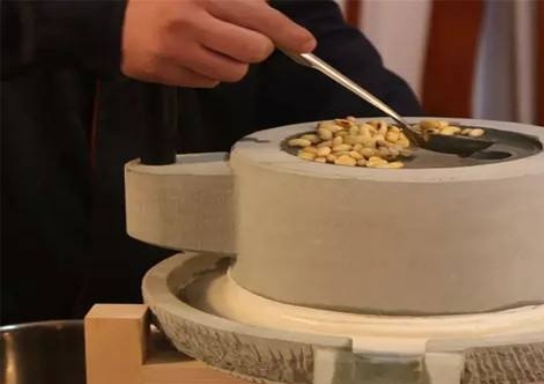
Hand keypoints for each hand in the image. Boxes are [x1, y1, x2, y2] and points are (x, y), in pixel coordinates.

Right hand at [121, 0, 315, 86]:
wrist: (108, 14)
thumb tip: (269, 14)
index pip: (258, 16)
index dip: (286, 31)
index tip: (306, 43)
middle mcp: (189, 21)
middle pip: (253, 51)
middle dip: (258, 47)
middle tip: (247, 38)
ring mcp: (176, 51)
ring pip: (234, 72)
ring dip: (233, 61)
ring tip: (214, 44)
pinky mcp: (165, 73)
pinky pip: (209, 82)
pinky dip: (209, 71)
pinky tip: (192, 54)